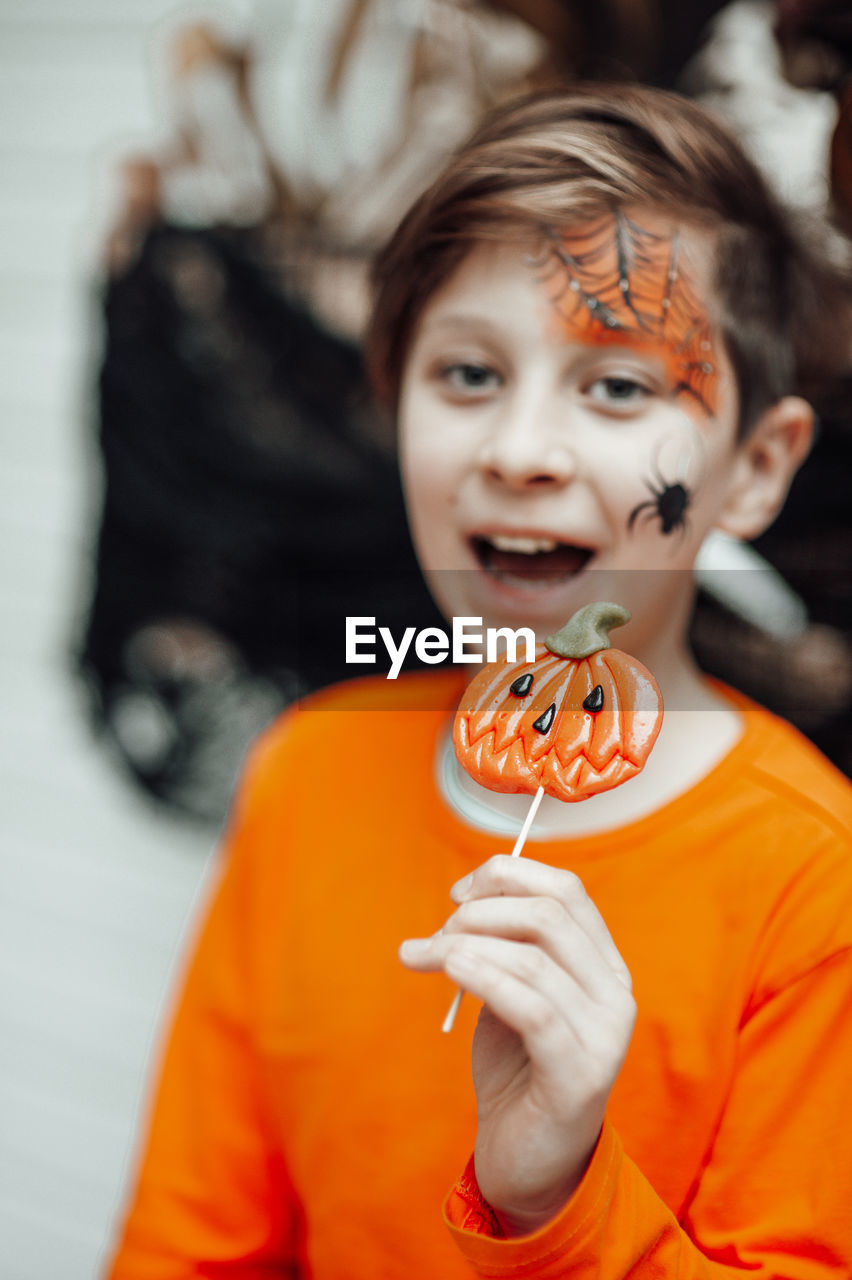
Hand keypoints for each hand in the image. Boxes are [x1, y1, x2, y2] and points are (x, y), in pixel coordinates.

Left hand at [400, 854, 635, 1234]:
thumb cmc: (516, 1069)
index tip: (458, 892)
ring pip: (533, 958)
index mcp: (604, 966)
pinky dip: (483, 977)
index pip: (567, 890)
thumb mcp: (512, 993)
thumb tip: (464, 899)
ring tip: (423, 956)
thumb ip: (504, 947)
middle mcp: (616, 994)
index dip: (508, 876)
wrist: (527, 1161)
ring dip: (464, 945)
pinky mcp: (579, 1076)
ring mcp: (604, 1036)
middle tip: (437, 934)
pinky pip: (530, 1008)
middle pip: (549, 915)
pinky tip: (449, 969)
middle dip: (480, 912)